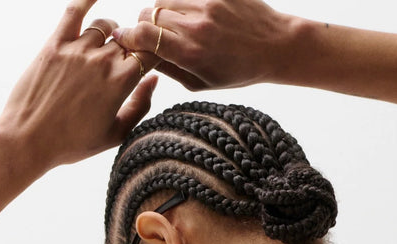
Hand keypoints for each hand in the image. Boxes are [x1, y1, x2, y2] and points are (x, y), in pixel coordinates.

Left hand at [0, 1, 160, 171]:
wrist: (29, 140)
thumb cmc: (72, 143)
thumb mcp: (115, 134)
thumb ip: (140, 106)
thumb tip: (153, 79)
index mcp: (121, 83)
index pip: (149, 52)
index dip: (154, 51)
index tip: (151, 57)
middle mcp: (101, 61)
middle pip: (127, 39)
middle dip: (131, 44)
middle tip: (126, 56)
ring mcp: (77, 50)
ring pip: (104, 26)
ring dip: (110, 32)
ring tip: (106, 43)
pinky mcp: (55, 44)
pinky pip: (74, 11)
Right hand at [113, 0, 293, 91]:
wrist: (275, 46)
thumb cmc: (238, 71)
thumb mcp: (202, 83)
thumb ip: (170, 69)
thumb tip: (142, 56)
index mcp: (191, 53)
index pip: (145, 35)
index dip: (128, 36)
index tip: (122, 39)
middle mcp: (196, 25)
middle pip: (150, 14)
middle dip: (145, 25)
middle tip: (153, 36)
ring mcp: (206, 3)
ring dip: (162, 11)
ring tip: (175, 25)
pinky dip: (179, 2)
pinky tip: (191, 14)